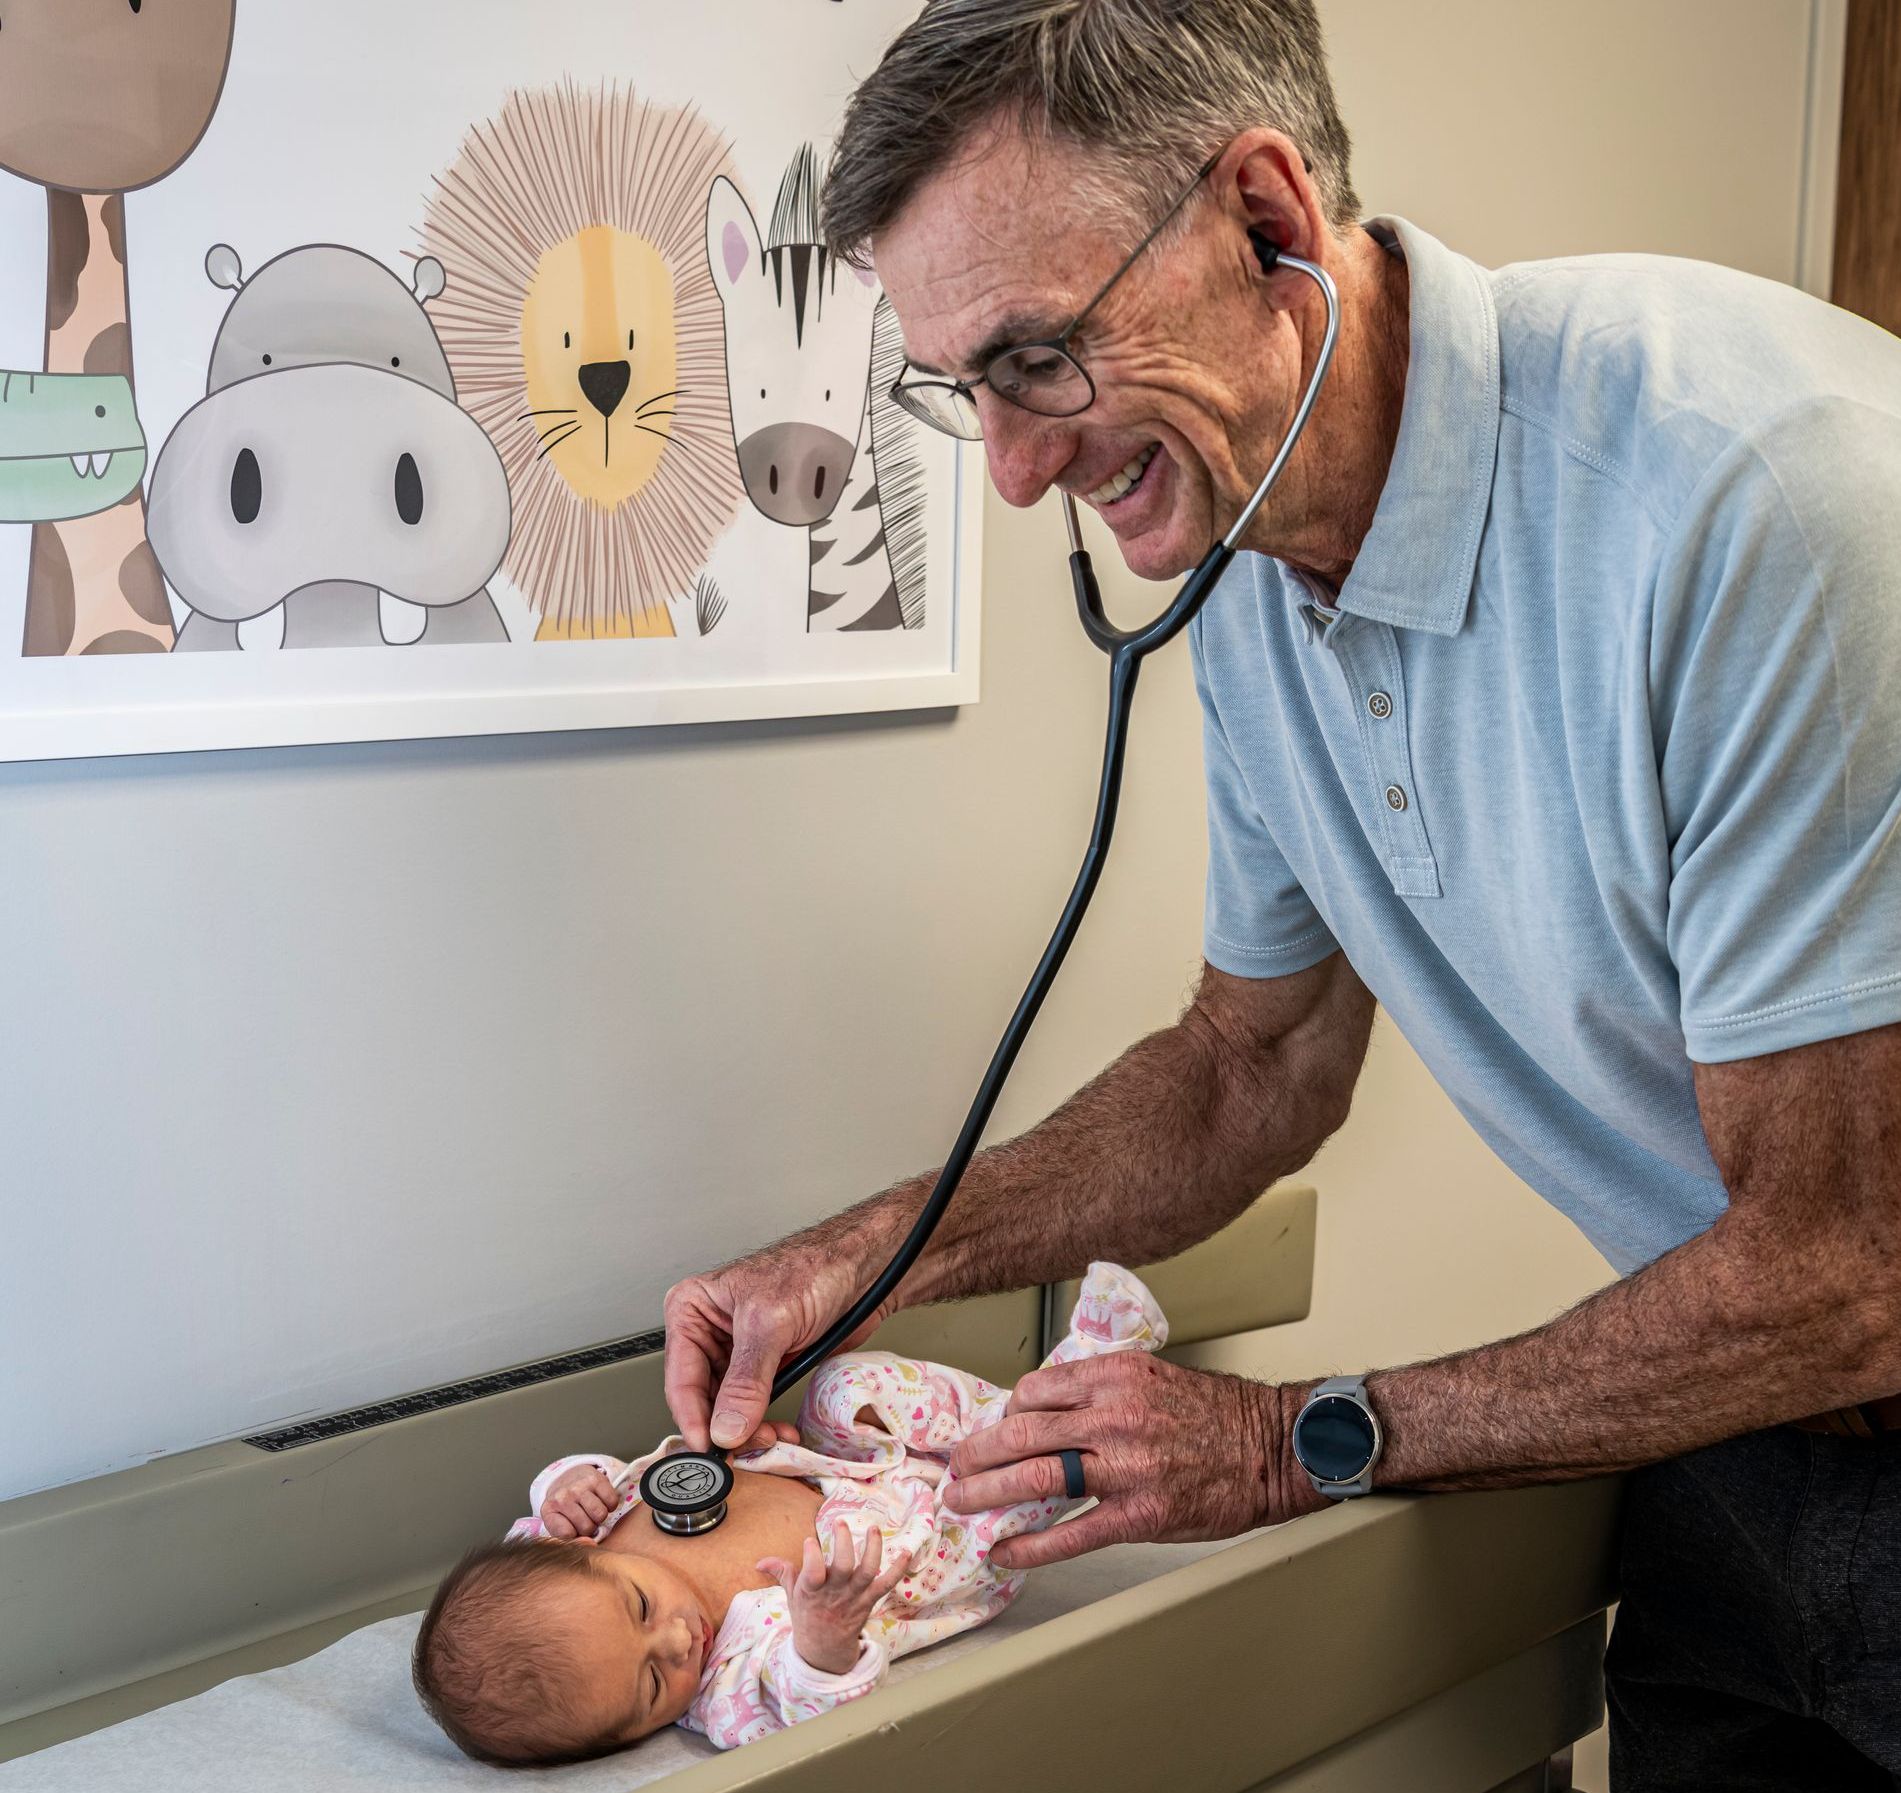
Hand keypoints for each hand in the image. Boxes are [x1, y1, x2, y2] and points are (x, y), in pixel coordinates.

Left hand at [539, 1464, 622, 1539]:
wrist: (567, 1477)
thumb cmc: (565, 1507)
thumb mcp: (559, 1524)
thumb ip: (571, 1541)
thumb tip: (590, 1544)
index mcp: (549, 1510)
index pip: (567, 1535)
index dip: (575, 1536)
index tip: (573, 1529)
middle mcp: (562, 1496)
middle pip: (587, 1527)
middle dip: (590, 1527)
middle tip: (585, 1518)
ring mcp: (579, 1486)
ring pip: (601, 1515)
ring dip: (600, 1517)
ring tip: (592, 1511)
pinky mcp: (596, 1479)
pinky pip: (612, 1501)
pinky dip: (610, 1505)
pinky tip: (601, 1502)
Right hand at [664, 1229, 899, 1452]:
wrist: (863, 1267)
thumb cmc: (814, 1268)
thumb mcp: (770, 1323)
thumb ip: (747, 1380)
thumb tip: (726, 1426)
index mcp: (693, 1309)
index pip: (680, 1376)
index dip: (692, 1418)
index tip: (708, 1447)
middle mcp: (711, 1332)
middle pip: (703, 1398)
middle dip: (725, 1427)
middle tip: (745, 1448)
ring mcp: (739, 1352)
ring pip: (728, 1408)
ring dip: (748, 1430)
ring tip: (768, 1439)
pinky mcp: (767, 1366)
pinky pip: (756, 1406)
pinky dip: (765, 1423)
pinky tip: (778, 1432)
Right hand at [758, 1522, 911, 1675]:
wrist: (825, 1650)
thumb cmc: (807, 1615)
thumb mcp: (791, 1595)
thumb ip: (781, 1572)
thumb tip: (759, 1561)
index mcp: (812, 1591)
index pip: (812, 1574)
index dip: (811, 1557)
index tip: (809, 1541)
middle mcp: (835, 1593)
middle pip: (843, 1567)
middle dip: (843, 1544)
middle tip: (840, 1523)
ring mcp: (854, 1596)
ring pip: (867, 1571)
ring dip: (873, 1549)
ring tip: (873, 1529)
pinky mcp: (869, 1600)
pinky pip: (886, 1585)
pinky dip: (898, 1570)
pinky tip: (906, 1552)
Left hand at [943, 1354, 1328, 1569]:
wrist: (1273, 1447)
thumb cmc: (1217, 1414)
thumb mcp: (1153, 1378)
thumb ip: (1101, 1392)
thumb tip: (1048, 1413)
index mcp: (1115, 1376)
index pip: (1036, 1391)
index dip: (1006, 1413)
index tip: (995, 1430)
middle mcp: (1115, 1415)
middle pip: (1023, 1432)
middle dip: (979, 1453)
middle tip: (956, 1468)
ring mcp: (1127, 1466)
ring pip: (1037, 1476)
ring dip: (989, 1492)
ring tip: (963, 1504)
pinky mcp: (1141, 1514)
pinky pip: (1072, 1532)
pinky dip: (1031, 1545)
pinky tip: (1006, 1551)